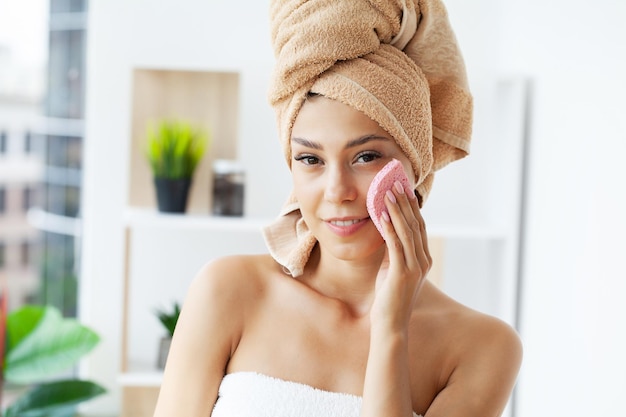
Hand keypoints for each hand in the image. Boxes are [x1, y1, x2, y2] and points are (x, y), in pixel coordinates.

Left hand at [371, 181, 430, 332]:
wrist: (390, 324)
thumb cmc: (389, 298)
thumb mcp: (392, 269)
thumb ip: (393, 251)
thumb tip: (386, 230)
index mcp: (423, 259)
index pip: (419, 227)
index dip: (412, 207)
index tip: (403, 189)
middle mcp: (423, 261)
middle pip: (415, 224)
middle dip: (405, 203)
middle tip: (396, 183)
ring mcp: (415, 267)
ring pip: (406, 231)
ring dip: (396, 210)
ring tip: (388, 192)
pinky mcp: (402, 273)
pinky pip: (395, 245)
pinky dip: (388, 228)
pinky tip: (380, 215)